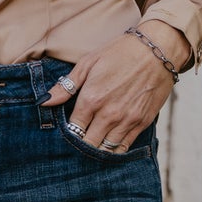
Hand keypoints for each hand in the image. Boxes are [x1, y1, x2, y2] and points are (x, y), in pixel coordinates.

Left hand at [42, 23, 190, 148]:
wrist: (157, 50)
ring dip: (97, 150)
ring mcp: (127, 120)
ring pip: (106, 149)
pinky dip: (114, 150)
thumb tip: (44, 101)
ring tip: (90, 147)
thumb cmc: (120, 53)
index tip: (65, 134)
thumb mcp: (88, 63)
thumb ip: (66, 86)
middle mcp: (108, 114)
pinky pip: (125, 146)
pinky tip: (108, 146)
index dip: (67, 134)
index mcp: (91, 99)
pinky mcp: (142, 123)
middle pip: (88, 144)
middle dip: (80, 146)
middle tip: (76, 143)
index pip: (72, 130)